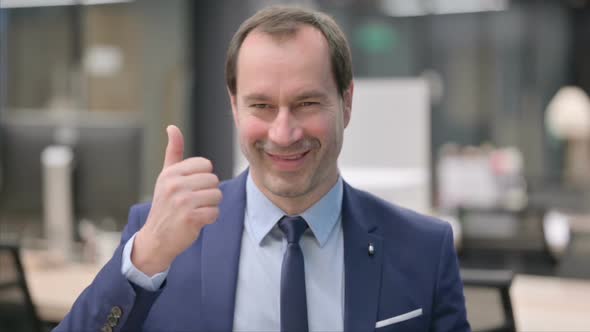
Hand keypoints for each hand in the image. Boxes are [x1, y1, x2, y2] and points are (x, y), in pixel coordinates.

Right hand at [132, 125, 221, 275]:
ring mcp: (182, 202)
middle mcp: (175, 185)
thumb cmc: (165, 205)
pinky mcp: (191, 218)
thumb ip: (173, 152)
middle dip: (208, 193)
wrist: (156, 239)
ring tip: (195, 211)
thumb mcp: (166, 177)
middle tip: (193, 202)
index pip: (206, 165)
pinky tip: (197, 221)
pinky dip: (210, 219)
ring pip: (217, 196)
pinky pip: (215, 213)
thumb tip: (172, 127)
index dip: (204, 178)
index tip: (191, 188)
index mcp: (170, 173)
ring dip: (210, 206)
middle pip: (214, 180)